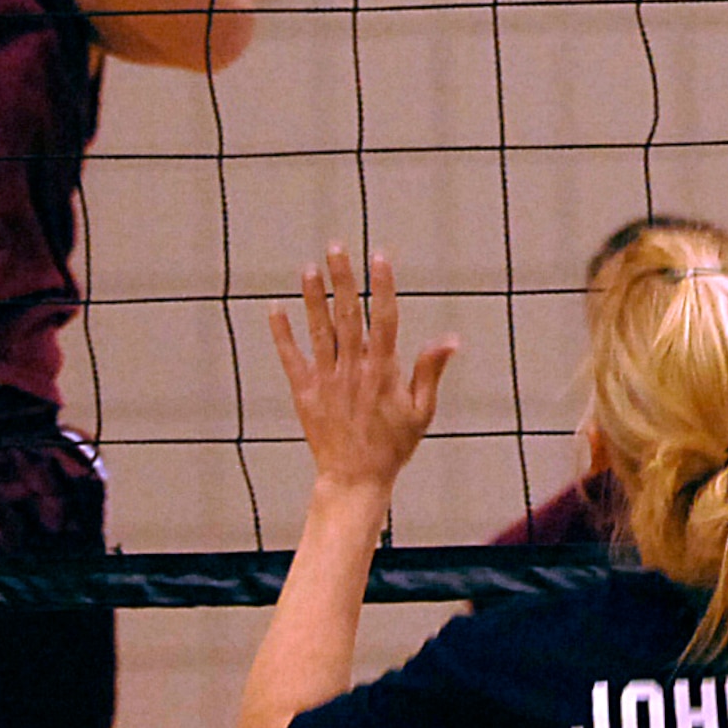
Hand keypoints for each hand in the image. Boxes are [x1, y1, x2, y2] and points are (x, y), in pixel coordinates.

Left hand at [270, 248, 455, 497]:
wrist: (355, 481)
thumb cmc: (393, 446)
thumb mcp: (421, 412)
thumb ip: (429, 371)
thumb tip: (451, 339)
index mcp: (383, 370)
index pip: (384, 318)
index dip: (383, 286)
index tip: (379, 256)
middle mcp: (353, 369)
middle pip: (348, 315)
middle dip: (344, 279)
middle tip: (336, 247)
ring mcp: (327, 380)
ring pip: (320, 331)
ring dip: (314, 298)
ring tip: (309, 269)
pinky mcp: (305, 393)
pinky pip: (292, 358)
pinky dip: (282, 334)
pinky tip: (275, 309)